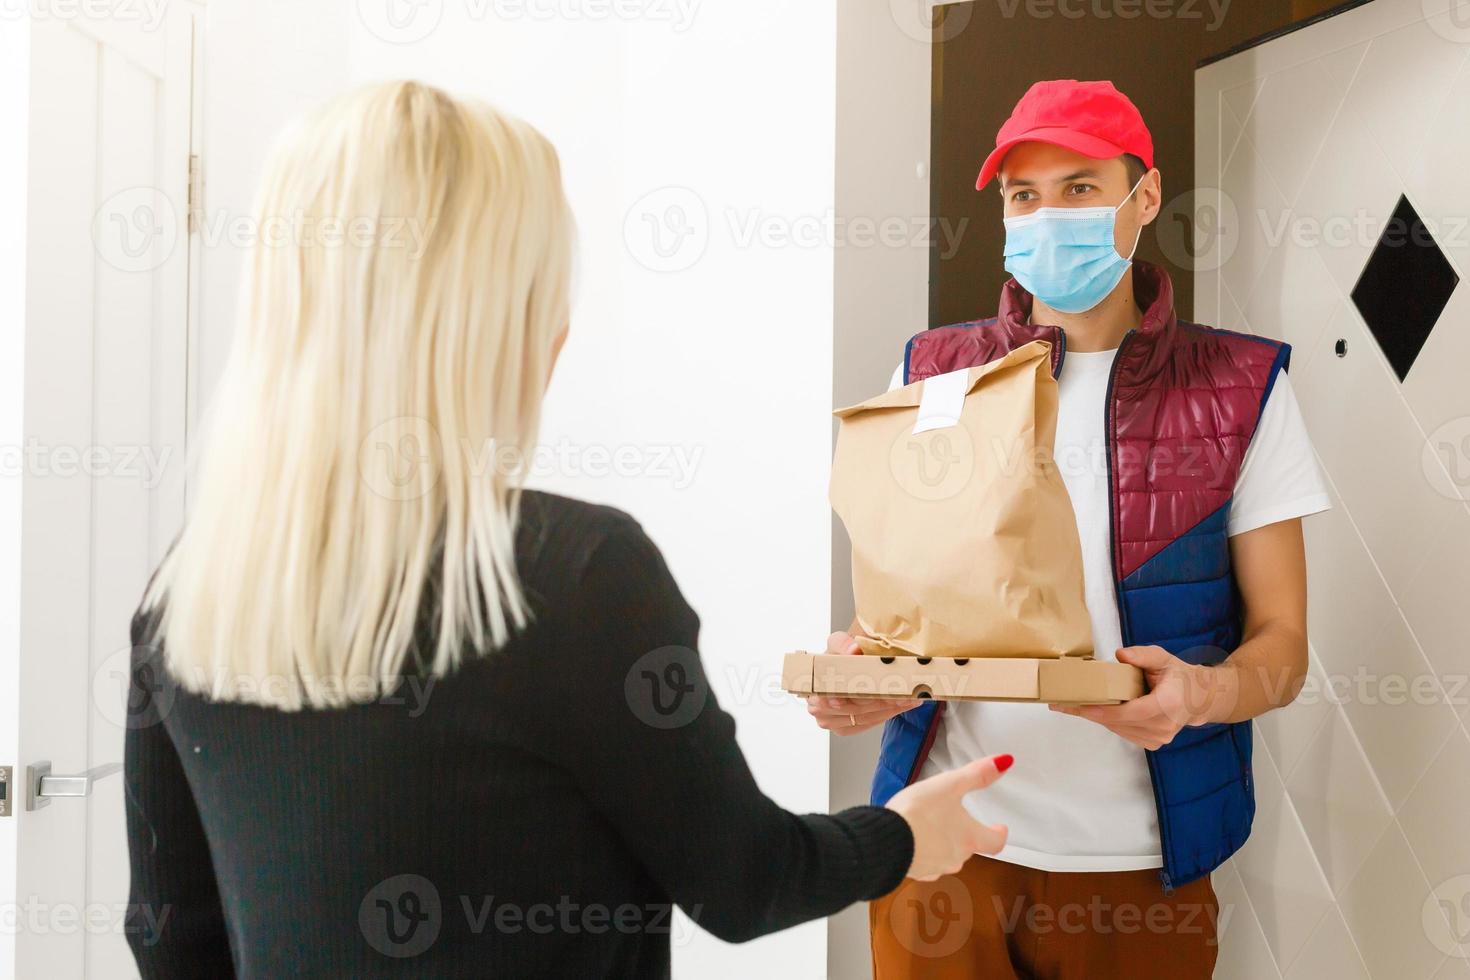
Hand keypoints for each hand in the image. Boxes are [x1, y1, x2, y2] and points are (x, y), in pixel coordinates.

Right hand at [805, 631, 923, 734]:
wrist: (841, 671)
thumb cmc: (839, 658)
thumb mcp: (837, 643)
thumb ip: (842, 643)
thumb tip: (853, 650)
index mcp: (812, 684)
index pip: (835, 691)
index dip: (858, 691)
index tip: (881, 689)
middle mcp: (816, 706)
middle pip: (854, 706)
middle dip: (883, 699)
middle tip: (907, 692)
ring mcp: (828, 720)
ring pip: (864, 716)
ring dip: (890, 708)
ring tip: (911, 697)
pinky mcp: (842, 728)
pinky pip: (868, 723)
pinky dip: (887, 714)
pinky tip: (903, 704)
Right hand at [885, 754, 1011, 880]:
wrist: (884, 840)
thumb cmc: (917, 814)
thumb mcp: (949, 785)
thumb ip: (977, 775)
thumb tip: (1004, 762)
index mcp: (969, 837)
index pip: (995, 842)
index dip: (999, 834)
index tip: (1000, 828)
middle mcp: (955, 857)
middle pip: (969, 849)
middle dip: (966, 835)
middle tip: (959, 821)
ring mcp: (934, 867)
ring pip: (946, 857)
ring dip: (943, 844)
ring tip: (933, 828)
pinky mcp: (914, 871)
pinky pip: (925, 864)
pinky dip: (923, 853)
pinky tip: (913, 841)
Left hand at [1050, 645, 1231, 749]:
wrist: (1199, 698)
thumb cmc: (1179, 676)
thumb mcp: (1164, 658)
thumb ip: (1143, 656)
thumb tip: (1121, 655)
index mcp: (1168, 705)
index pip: (1131, 712)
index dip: (1104, 711)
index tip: (1080, 706)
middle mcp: (1164, 726)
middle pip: (1119, 722)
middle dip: (1089, 712)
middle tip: (1060, 702)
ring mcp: (1159, 738)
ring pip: (1118, 728)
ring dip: (1095, 717)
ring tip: (1069, 705)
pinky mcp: (1152, 743)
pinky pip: (1123, 731)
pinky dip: (1108, 720)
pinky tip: (1093, 709)